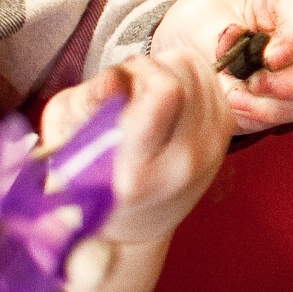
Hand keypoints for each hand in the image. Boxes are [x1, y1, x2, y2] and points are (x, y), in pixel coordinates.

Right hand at [40, 49, 231, 245]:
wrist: (140, 221)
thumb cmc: (91, 178)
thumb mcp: (66, 140)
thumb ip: (87, 105)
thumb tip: (115, 78)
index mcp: (137, 173)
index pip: (165, 92)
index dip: (136, 72)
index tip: (116, 84)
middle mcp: (185, 162)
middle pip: (180, 74)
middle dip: (148, 69)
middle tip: (128, 92)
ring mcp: (213, 149)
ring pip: (197, 70)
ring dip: (169, 70)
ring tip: (146, 98)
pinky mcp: (226, 134)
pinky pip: (210, 80)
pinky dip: (188, 79)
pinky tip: (168, 101)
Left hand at [152, 0, 292, 133]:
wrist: (199, 40)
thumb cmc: (203, 19)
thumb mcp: (198, 18)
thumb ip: (216, 37)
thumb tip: (232, 52)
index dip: (292, 42)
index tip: (268, 61)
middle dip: (274, 83)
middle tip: (236, 89)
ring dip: (271, 105)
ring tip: (233, 100)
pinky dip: (269, 114)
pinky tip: (242, 107)